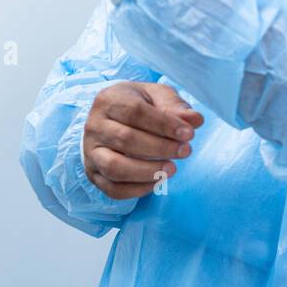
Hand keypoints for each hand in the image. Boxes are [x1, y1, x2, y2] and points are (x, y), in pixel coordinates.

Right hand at [83, 82, 203, 198]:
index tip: (189, 134)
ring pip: (115, 167)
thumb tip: (195, 120)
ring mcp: (91, 152)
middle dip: (160, 148)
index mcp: (109, 100)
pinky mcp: (94, 174)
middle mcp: (94, 126)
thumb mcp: (158, 96)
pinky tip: (159, 181)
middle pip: (125, 140)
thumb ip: (176, 106)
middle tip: (186, 151)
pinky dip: (138, 190)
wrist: (113, 117)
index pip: (135, 112)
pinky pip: (113, 189)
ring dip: (147, 172)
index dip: (164, 124)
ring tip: (172, 169)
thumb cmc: (139, 104)